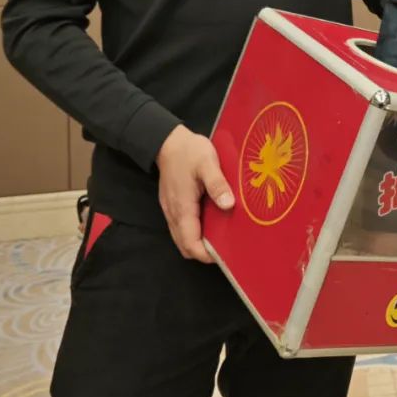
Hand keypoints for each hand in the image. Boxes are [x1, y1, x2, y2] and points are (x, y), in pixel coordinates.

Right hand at [155, 124, 234, 262]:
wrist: (168, 141)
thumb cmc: (190, 151)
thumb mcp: (207, 163)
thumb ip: (217, 184)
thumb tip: (228, 205)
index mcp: (182, 208)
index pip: (190, 243)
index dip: (206, 255)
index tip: (224, 254)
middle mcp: (173, 214)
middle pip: (185, 246)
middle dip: (202, 252)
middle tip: (225, 247)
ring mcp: (170, 210)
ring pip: (181, 238)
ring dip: (197, 243)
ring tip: (219, 236)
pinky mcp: (171, 205)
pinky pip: (180, 228)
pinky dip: (193, 232)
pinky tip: (209, 223)